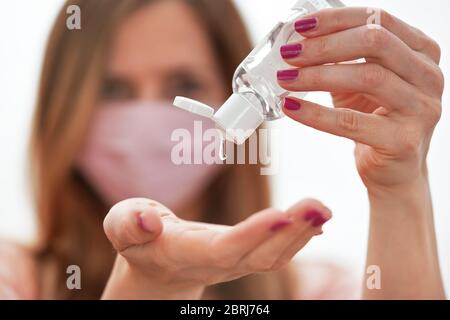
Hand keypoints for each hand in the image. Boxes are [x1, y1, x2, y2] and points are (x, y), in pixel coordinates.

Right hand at [101, 198, 330, 298]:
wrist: (155, 264)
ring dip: (301, 234)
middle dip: (290, 233)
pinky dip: (299, 237)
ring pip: (273, 257)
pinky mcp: (244, 256)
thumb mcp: (122, 225)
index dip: (250, 235)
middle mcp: (214, 264)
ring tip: (323, 207)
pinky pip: (276, 252)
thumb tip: (149, 220)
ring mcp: (233, 264)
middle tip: (318, 206)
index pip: (222, 249)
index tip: (279, 214)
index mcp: (184, 254)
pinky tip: (316, 219)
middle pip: (258, 256)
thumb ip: (129, 224)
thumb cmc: (138, 238)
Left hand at [278, 7, 442, 193]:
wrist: (394, 170)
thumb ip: (343, 58)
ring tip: (286, 78)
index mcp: (421, 52)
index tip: (300, 27)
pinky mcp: (403, 141)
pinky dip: (316, 113)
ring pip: (367, 77)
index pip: (379, 19)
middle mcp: (428, 76)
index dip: (336, 20)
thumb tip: (298, 42)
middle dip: (325, 45)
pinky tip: (291, 106)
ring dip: (317, 75)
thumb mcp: (362, 82)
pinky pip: (351, 122)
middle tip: (289, 55)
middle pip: (375, 42)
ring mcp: (421, 109)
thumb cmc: (376, 119)